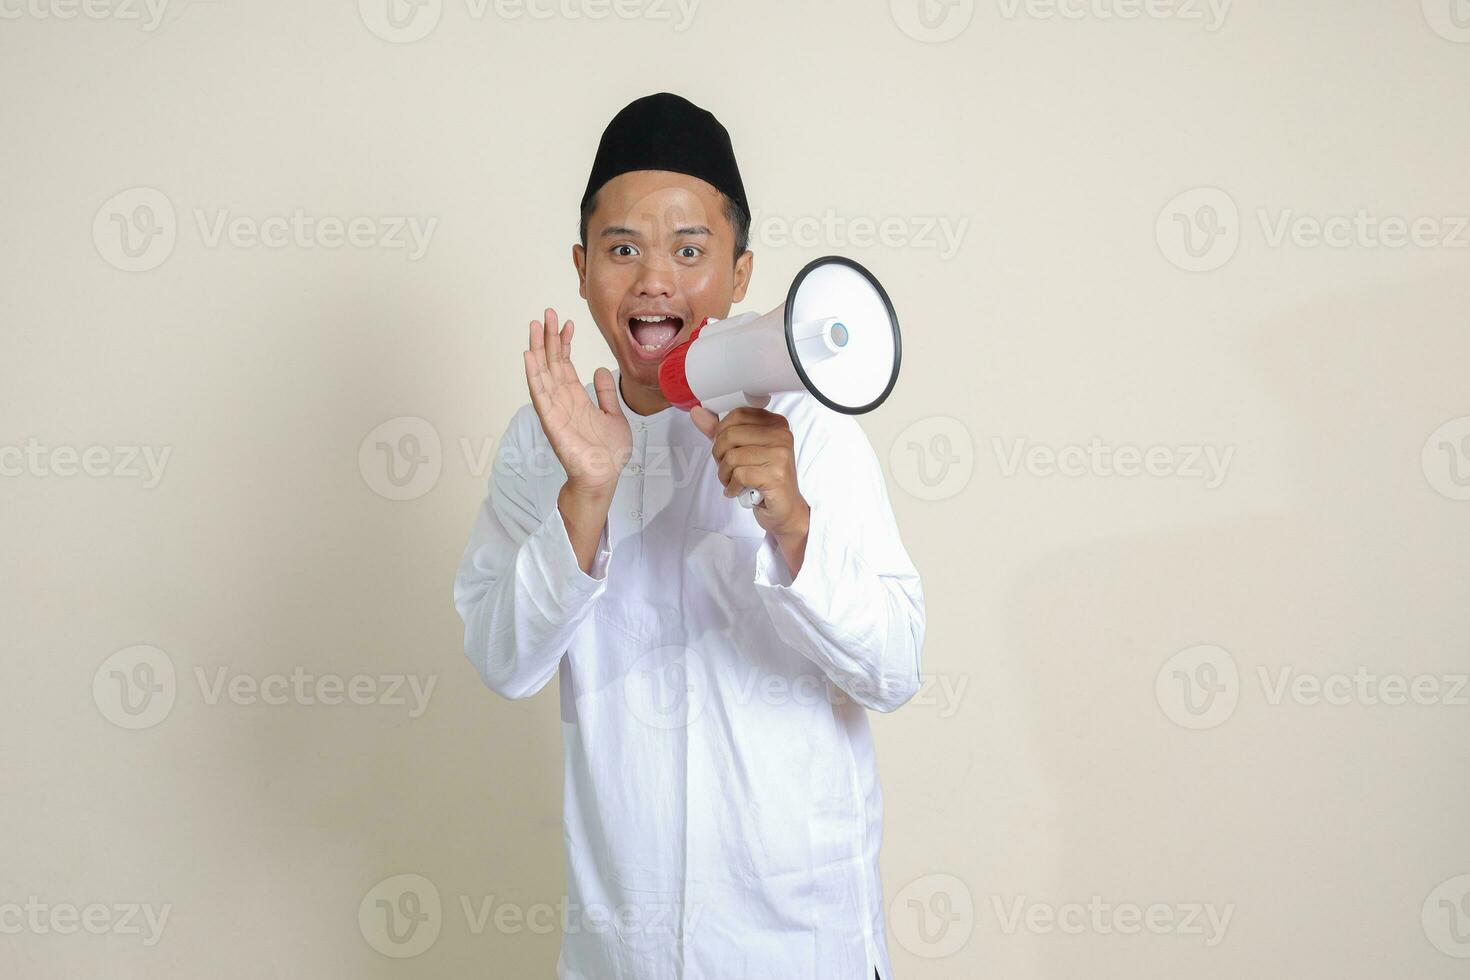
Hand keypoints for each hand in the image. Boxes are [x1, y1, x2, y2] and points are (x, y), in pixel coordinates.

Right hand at [524, 308, 631, 498]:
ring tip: (534, 326)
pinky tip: (529, 356)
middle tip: (547, 313)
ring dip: (537, 349)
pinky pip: (540, 394)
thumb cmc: (607, 452)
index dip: (565, 343)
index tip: (567, 322)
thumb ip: (606, 393)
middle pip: (551, 362)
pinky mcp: (551, 421)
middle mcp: (562, 400)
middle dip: (548, 337)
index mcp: (576, 398)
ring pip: (542, 373)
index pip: (565, 364)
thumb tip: (599, 370)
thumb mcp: (614, 415)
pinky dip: (533, 375)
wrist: (604, 476)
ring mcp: (555, 409)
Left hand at [691, 405, 810, 542]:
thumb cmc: (764, 477)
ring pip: (732, 456)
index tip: (724, 448)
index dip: (721, 432)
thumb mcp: (742, 450)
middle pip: (731, 434)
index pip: (737, 414)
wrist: (785, 508)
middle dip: (719, 455)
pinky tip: (736, 490)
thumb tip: (697, 412)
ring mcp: (780, 455)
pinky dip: (731, 486)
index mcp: (775, 423)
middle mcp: (781, 436)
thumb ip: (720, 431)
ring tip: (731, 481)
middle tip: (725, 468)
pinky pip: (739, 475)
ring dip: (724, 474)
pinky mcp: (776, 475)